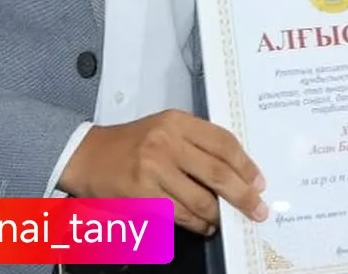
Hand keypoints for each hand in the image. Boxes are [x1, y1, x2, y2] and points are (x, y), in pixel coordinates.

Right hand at [58, 109, 266, 235]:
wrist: (88, 156)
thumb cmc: (132, 142)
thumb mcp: (165, 127)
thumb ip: (196, 142)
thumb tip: (235, 169)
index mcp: (177, 121)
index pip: (222, 141)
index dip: (245, 164)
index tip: (259, 181)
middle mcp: (167, 142)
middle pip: (217, 172)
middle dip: (242, 194)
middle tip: (258, 209)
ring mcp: (153, 170)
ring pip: (199, 200)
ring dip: (217, 215)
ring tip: (222, 219)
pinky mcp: (141, 196)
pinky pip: (178, 216)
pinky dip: (196, 224)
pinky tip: (202, 225)